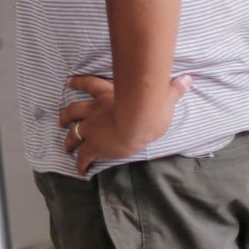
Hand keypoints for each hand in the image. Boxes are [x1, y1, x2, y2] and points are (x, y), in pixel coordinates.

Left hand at [58, 73, 191, 172]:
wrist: (136, 120)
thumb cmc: (149, 105)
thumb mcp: (162, 95)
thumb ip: (173, 88)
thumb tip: (189, 78)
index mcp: (108, 95)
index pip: (89, 84)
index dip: (77, 82)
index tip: (68, 82)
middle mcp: (95, 111)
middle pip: (73, 110)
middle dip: (65, 116)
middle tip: (59, 120)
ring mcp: (92, 129)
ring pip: (73, 133)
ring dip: (67, 140)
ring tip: (64, 146)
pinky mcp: (94, 146)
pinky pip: (83, 156)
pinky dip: (80, 163)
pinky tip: (79, 169)